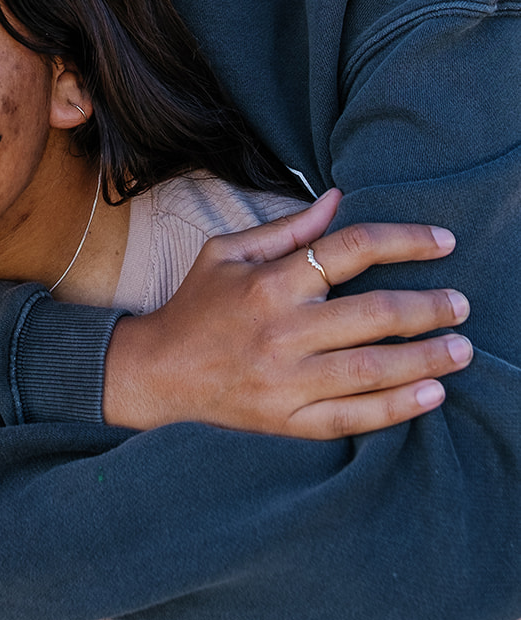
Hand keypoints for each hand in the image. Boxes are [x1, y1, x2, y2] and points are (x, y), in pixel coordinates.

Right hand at [102, 188, 472, 437]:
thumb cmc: (196, 305)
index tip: (444, 242)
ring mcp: (286, 381)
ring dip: (426, 358)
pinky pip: (354, 418)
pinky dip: (397, 407)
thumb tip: (340, 198)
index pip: (350, 250)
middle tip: (463, 303)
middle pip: (374, 313)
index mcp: (270, 282)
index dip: (404, 241)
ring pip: (372, 368)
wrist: (157, 372)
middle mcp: (282, 330)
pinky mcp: (288, 421)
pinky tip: (432, 395)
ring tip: (462, 348)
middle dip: (429, 307)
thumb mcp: (227, 252)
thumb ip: (288, 229)